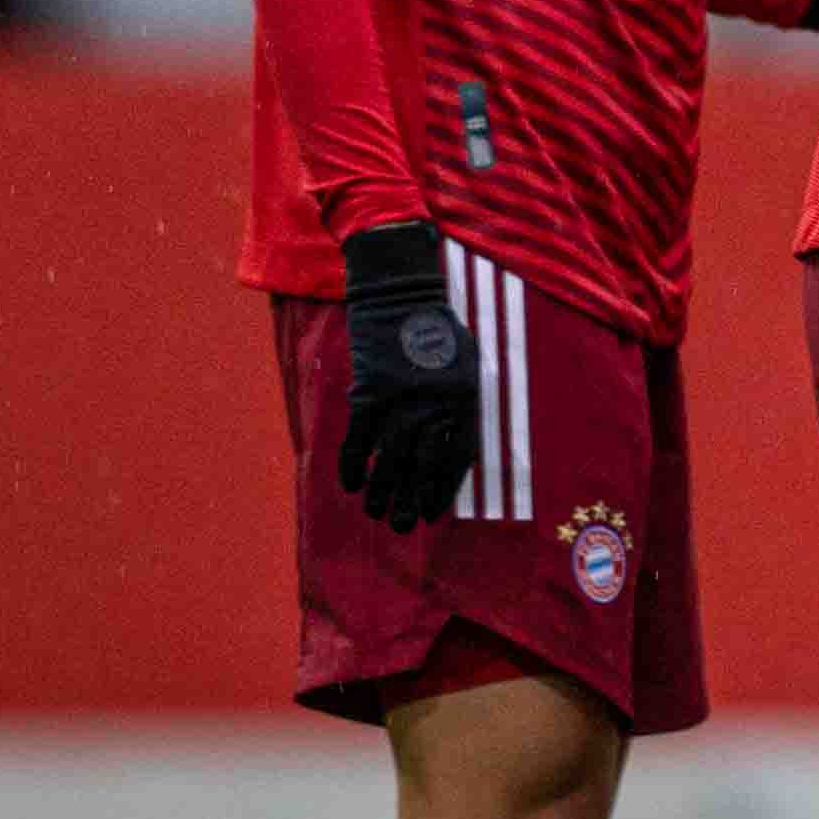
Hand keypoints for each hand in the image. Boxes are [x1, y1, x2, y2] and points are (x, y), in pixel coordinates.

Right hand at [337, 221, 480, 530]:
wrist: (401, 291)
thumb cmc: (435, 327)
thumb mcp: (464, 361)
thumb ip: (459, 403)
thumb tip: (448, 447)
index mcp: (467, 395)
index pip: (458, 456)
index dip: (443, 489)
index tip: (432, 513)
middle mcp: (438, 400)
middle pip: (424, 463)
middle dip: (412, 500)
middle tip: (402, 527)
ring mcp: (404, 395)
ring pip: (391, 457)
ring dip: (382, 490)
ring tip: (375, 513)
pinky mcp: (371, 388)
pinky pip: (360, 437)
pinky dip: (354, 462)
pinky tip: (351, 483)